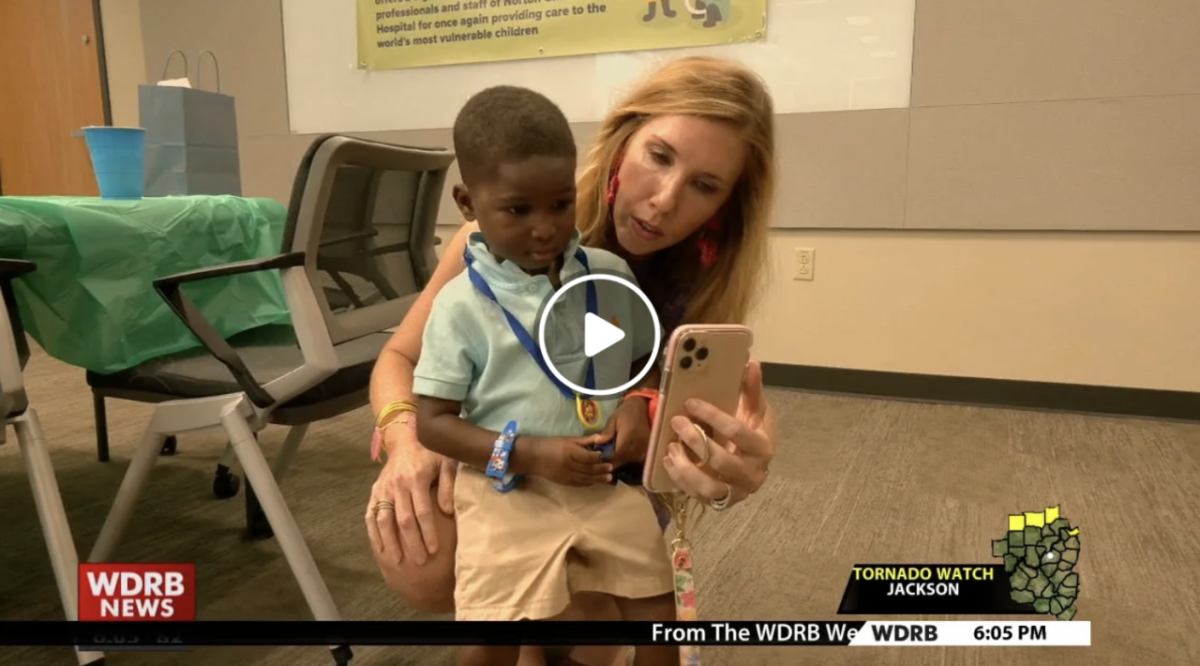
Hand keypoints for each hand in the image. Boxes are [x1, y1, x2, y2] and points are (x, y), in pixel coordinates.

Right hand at [365, 418, 457, 566]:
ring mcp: (383, 489)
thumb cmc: (431, 453)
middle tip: (419, 562)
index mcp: (416, 479)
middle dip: (411, 543)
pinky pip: (371, 515)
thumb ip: (447, 486)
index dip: (428, 532)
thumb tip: (448, 511)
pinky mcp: (375, 491)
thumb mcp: (446, 463)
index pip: (422, 512)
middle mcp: (397, 485)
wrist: (406, 440)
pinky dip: (373, 533)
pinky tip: (379, 548)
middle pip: (403, 520)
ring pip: (384, 520)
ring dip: (390, 542)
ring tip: (397, 561)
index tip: (433, 550)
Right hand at [521, 434, 613, 486]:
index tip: (606, 456)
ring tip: (608, 478)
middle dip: (601, 469)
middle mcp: (568, 465)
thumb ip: (584, 440)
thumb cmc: (549, 444)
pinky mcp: (563, 482)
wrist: (532, 457)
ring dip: (598, 479)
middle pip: (588, 469)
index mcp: (569, 452)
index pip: (588, 457)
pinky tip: (595, 481)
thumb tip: (600, 438)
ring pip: (586, 479)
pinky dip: (588, 483)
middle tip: (611, 469)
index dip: (598, 457)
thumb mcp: (567, 439)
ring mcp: (566, 476)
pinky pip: (579, 484)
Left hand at [598, 396, 651, 466]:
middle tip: (603, 460)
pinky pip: (637, 458)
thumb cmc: (625, 412)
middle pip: (624, 460)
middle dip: (613, 462)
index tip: (599, 459)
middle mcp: (637, 444)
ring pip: (630, 460)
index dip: (608, 459)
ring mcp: (644, 447)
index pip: (617, 454)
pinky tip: (622, 454)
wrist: (642, 408)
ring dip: (621, 461)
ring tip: (612, 457)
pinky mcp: (647, 448)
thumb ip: (607, 431)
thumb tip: (597, 442)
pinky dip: (629, 458)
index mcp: (628, 436)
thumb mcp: (613, 419)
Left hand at [662, 360, 772, 505]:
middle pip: (721, 460)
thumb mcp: (754, 411)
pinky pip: (696, 495)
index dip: (713, 416)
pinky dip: (679, 478)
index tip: (691, 402)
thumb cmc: (751, 435)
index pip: (738, 432)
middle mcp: (752, 474)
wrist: (753, 466)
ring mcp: (735, 492)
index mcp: (762, 448)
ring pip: (708, 486)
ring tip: (670, 447)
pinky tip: (668, 460)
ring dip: (685, 466)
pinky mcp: (718, 502)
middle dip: (695, 439)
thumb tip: (751, 363)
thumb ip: (752, 390)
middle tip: (676, 421)